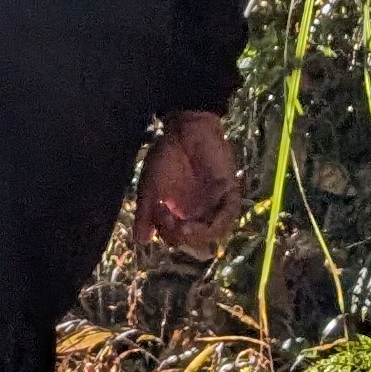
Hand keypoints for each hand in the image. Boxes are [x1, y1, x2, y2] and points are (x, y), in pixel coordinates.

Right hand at [134, 109, 242, 257]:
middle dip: (180, 236)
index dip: (166, 232)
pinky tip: (204, 224)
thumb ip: (145, 214)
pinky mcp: (229, 192)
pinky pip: (229, 215)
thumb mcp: (150, 188)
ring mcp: (216, 203)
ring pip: (214, 232)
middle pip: (195, 240)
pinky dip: (218, 224)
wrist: (184, 130)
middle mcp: (200, 212)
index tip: (156, 213)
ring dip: (199, 236)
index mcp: (181, 213)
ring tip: (185, 229)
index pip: (176, 237)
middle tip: (169, 221)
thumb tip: (141, 241)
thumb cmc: (166, 156)